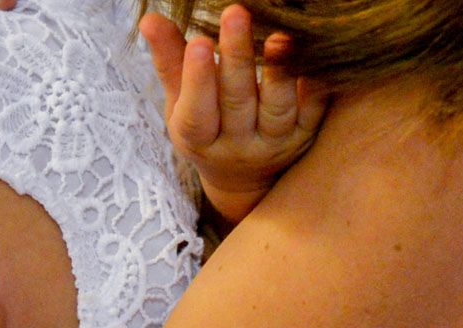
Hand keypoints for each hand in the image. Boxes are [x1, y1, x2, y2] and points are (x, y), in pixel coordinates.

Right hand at [141, 6, 325, 225]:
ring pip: (278, 108)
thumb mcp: (180, 103)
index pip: (197, 111)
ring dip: (280, 73)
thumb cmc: (206, 127)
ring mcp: (274, 142)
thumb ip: (170, 62)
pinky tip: (312, 56)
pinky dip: (313, 85)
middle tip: (236, 13)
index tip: (199, 42)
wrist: (244, 177)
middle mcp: (237, 146)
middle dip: (238, 57)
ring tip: (280, 38)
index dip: (198, 79)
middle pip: (238, 101)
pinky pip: (313, 109)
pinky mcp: (305, 135)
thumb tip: (148, 19)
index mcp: (199, 139)